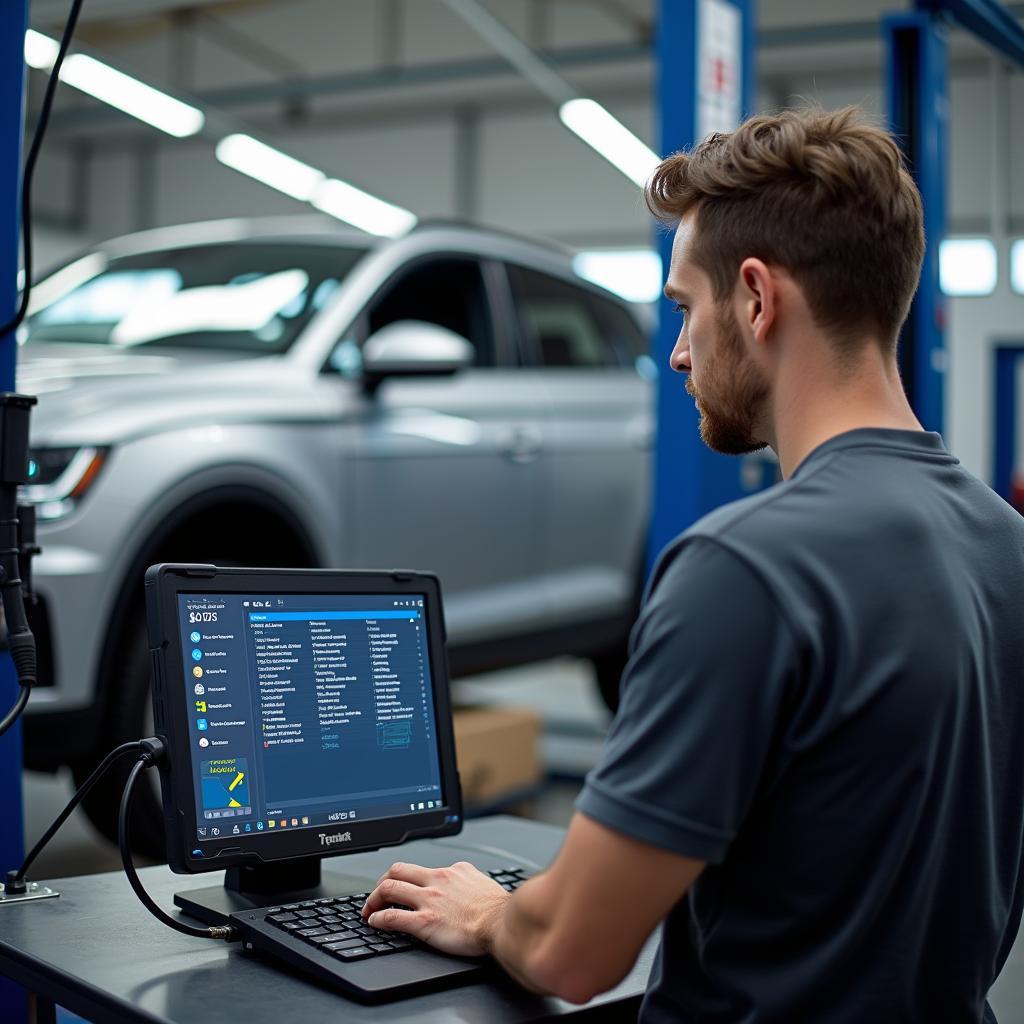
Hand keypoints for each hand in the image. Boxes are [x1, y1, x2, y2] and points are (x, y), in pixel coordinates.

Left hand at [361, 860, 510, 957]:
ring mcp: (429, 900)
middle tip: (377, 896)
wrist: (502, 924)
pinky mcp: (425, 921)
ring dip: (374, 899)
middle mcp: (437, 880)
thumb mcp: (481, 882)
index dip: (403, 877)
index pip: (419, 867)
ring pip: (389, 888)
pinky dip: (378, 919)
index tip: (398, 886)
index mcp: (451, 871)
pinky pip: (392, 917)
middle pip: (397, 871)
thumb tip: (464, 880)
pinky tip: (374, 923)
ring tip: (369, 910)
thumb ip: (466, 879)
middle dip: (382, 882)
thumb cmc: (497, 909)